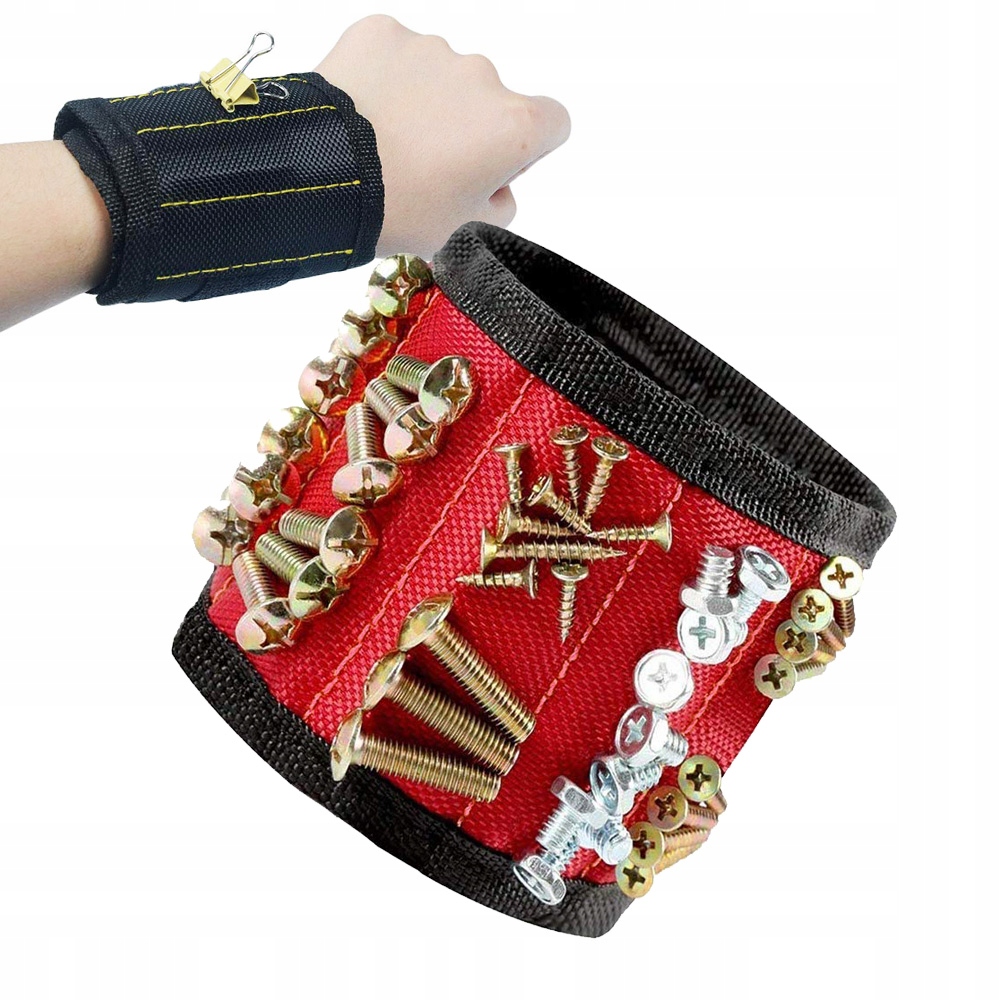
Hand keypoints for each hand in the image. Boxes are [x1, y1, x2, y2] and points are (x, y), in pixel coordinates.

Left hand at [316, 15, 570, 257]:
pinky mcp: (384, 33)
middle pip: (491, 99)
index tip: (498, 167)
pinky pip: (396, 56)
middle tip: (427, 167)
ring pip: (441, 76)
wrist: (326, 178)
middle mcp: (482, 76)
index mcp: (514, 126)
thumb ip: (499, 206)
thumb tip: (495, 189)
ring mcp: (432, 49)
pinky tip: (365, 118)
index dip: (529, 148)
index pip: (553, 123)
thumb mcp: (464, 230)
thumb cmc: (399, 209)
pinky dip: (386, 81)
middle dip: (468, 127)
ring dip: (426, 103)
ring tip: (387, 145)